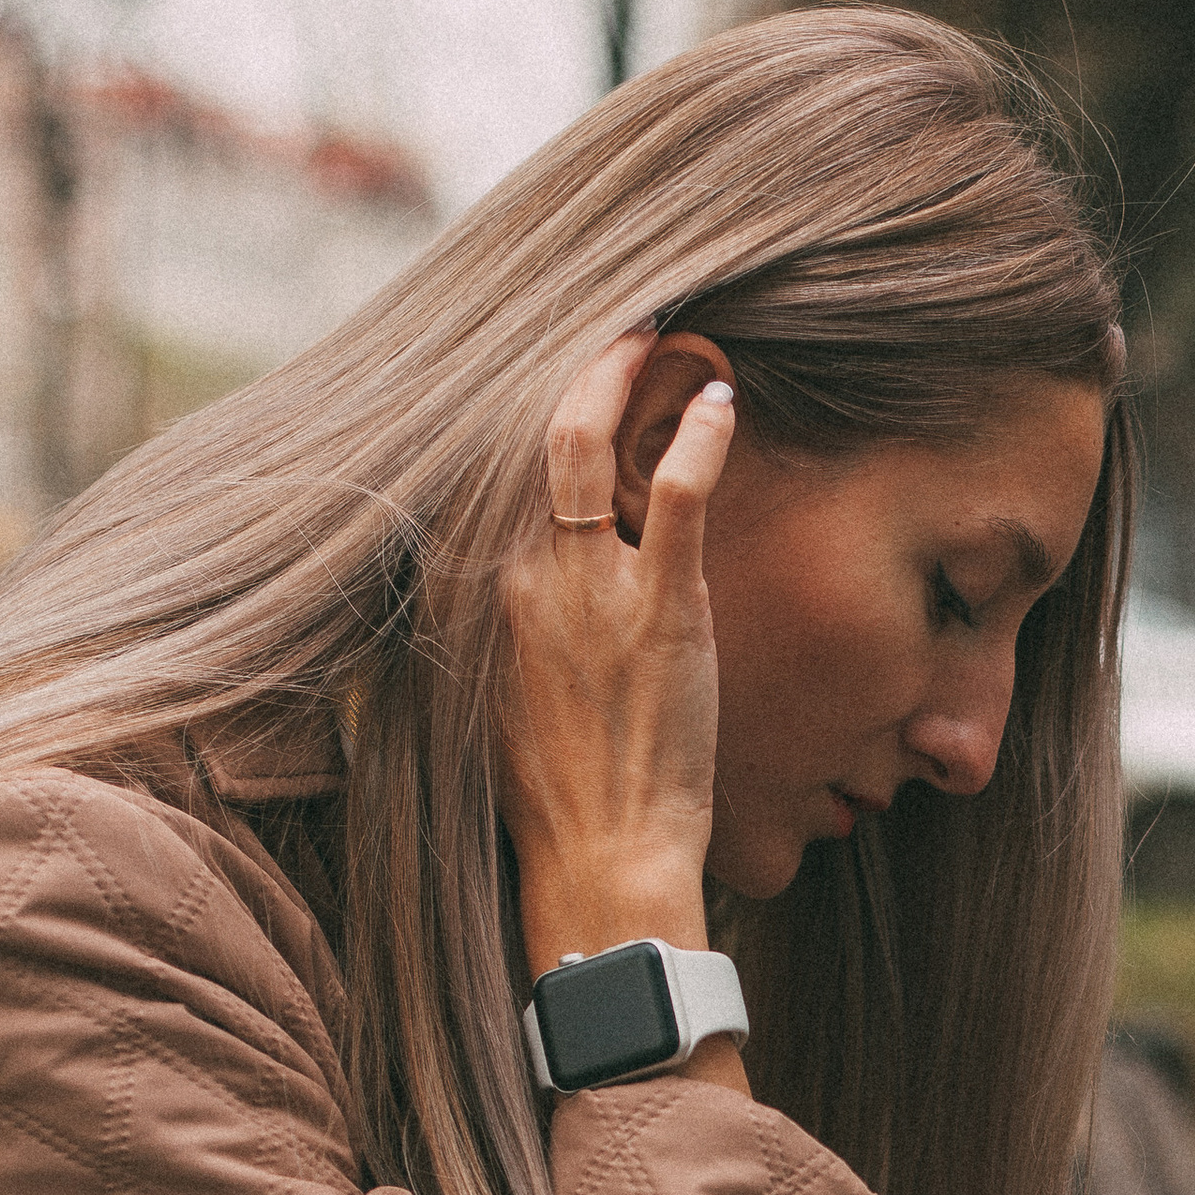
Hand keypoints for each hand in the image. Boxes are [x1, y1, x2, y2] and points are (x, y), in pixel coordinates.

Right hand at [496, 332, 734, 979]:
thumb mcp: (494, 707)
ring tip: (662, 339)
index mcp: (473, 599)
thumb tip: (507, 607)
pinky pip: (677, 492)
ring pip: (586, 442)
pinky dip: (700, 436)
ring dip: (625, 375)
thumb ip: (500, 639)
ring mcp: (586, 589)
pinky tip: (721, 402)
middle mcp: (515, 577)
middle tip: (619, 331)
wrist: (598, 862)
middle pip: (530, 438)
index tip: (562, 383)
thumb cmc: (560, 806)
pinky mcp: (659, 608)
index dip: (524, 416)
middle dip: (576, 370)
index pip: (486, 475)